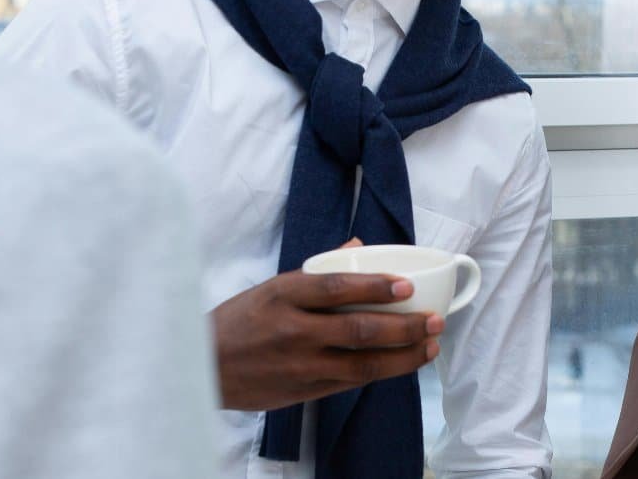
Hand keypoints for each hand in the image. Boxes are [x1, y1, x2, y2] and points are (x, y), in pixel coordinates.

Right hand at [212, 241, 444, 410]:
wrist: (202, 368)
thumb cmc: (240, 322)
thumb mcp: (272, 286)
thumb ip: (318, 269)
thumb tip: (358, 245)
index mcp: (283, 295)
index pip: (336, 288)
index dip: (375, 286)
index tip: (408, 285)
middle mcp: (293, 330)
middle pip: (359, 329)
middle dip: (405, 327)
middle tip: (435, 321)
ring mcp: (299, 365)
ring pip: (363, 363)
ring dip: (403, 357)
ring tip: (430, 346)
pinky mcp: (303, 391)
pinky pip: (350, 382)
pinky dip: (380, 373)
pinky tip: (401, 364)